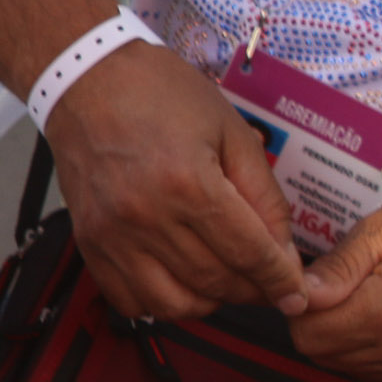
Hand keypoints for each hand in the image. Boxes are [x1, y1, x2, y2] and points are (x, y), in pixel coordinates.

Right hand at [49, 41, 305, 319]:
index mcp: (188, 183)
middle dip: (253, 290)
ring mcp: (111, 233)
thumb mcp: (230, 131)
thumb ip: (263, 195)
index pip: (250, 255)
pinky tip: (178, 280)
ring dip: (209, 301)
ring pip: (174, 303)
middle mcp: (145, 216)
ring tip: (223, 280)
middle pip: (216, 281)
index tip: (296, 293)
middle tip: (267, 281)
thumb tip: (282, 252)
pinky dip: (160, 303)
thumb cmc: (157, 92)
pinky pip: (128, 299)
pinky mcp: (88, 240)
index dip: (282, 280)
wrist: (84, 78)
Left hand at [294, 205, 381, 381]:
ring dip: (341, 336)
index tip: (320, 284)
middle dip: (319, 320)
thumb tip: (300, 293)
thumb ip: (341, 265)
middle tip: (344, 289)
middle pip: (321, 350)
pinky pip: (369, 372)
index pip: (308, 331)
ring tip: (368, 301)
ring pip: (341, 363)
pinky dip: (364, 349)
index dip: (304, 306)